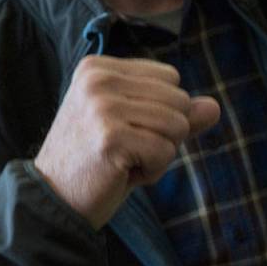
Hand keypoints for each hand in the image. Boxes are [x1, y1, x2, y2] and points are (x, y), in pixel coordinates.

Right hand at [33, 55, 219, 228]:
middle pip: (178, 100)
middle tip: (123, 150)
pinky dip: (152, 171)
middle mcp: (98, 79)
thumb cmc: (94, 161)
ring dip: (159, 154)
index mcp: (98, 67)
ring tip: (122, 161)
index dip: (159, 111)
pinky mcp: (111, 136)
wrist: (53, 198)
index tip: (121, 130)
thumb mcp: (132, 127)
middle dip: (163, 134)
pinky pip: (166, 152)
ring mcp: (103, 106)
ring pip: (178, 125)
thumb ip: (172, 113)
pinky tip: (120, 173)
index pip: (169, 77)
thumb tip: (213, 106)